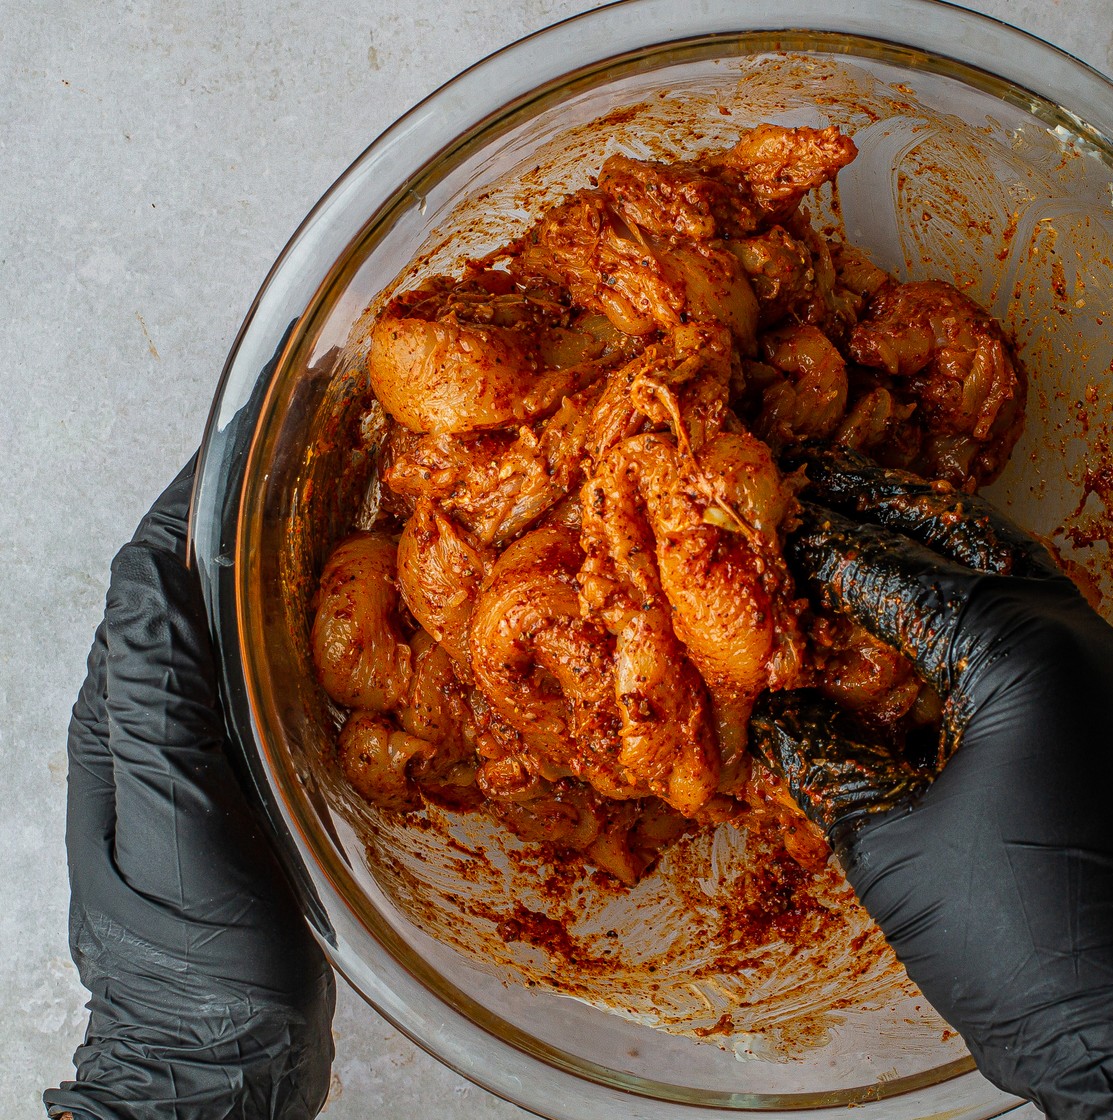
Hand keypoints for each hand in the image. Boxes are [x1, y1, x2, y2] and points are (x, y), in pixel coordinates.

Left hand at [45, 459, 333, 1119]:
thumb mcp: (170, 827)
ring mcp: (207, 749)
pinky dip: (314, 628)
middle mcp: (161, 720)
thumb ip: (156, 706)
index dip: (201, 496)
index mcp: (129, 716)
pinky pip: (278, 678)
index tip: (261, 435)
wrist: (215, 1056)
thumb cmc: (195, 953)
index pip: (156, 574)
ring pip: (242, 627)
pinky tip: (366, 616)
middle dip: (252, 513)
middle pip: (200, 588)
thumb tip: (150, 579)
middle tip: (329, 457)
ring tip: (358, 513)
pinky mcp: (254, 779)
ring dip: (287, 562)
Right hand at [752, 447, 1112, 1119]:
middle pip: (968, 541)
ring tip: (867, 521)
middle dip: (889, 508)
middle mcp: (1079, 640)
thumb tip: (770, 708)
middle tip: (820, 477)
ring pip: (1012, 572)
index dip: (825, 551)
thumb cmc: (1013, 934)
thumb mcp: (887, 842)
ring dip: (939, 547)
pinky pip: (1038, 625)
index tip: (771, 524)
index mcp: (1024, 654)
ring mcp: (1108, 674)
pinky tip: (922, 614)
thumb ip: (821, 756)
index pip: (898, 579)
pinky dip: (976, 603)